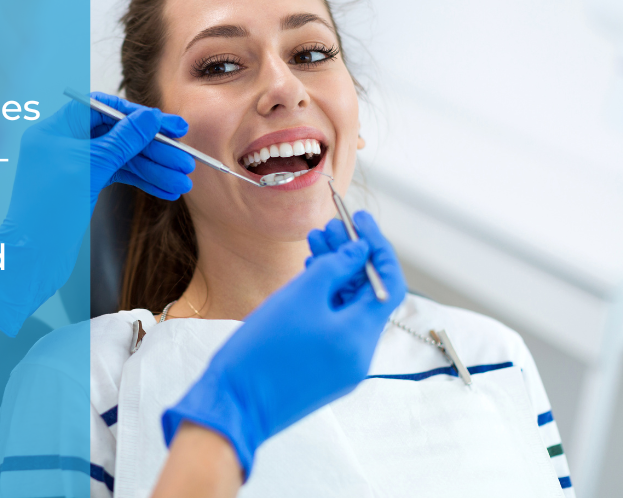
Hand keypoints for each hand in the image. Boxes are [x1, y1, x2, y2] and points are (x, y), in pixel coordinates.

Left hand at [0, 92, 194, 335]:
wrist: (32, 258)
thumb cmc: (50, 209)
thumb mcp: (91, 167)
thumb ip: (124, 140)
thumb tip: (150, 117)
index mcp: (56, 130)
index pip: (103, 108)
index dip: (138, 115)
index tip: (168, 124)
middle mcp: (64, 144)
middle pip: (117, 136)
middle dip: (153, 149)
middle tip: (185, 160)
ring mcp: (75, 167)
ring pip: (121, 160)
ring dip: (153, 170)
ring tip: (183, 182)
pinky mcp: (83, 188)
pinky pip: (117, 177)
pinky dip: (141, 183)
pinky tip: (166, 191)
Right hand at [162, 212, 406, 477]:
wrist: (234, 402)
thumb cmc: (263, 350)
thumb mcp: (299, 296)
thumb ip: (335, 268)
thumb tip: (359, 252)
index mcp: (360, 336)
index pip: (387, 283)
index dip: (376, 247)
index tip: (361, 221)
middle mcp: (359, 353)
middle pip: (366, 295)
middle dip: (350, 257)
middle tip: (330, 227)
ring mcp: (342, 365)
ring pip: (347, 310)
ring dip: (335, 276)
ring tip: (313, 243)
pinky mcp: (323, 370)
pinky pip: (333, 327)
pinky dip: (325, 299)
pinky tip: (307, 275)